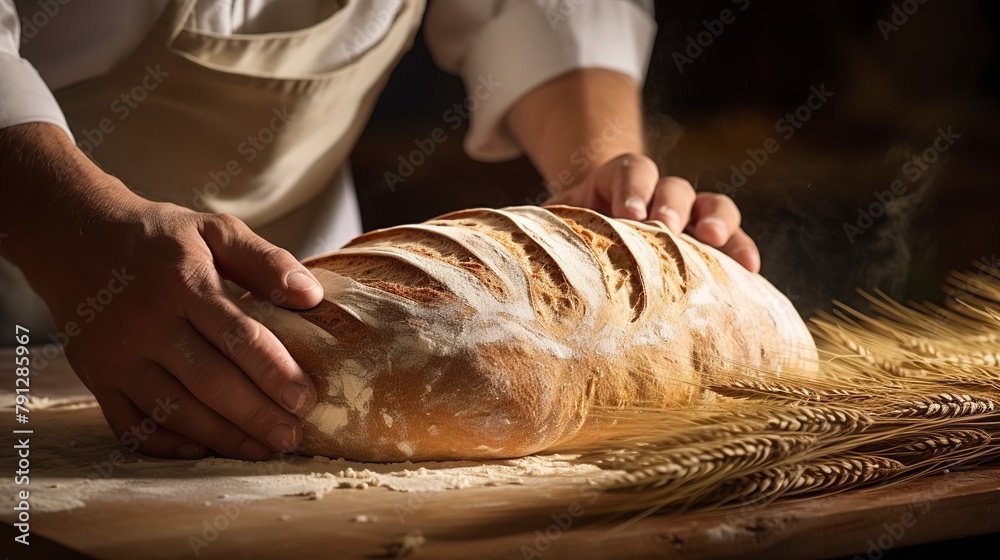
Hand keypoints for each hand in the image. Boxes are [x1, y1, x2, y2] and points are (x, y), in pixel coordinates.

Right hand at [0, 123, 326, 461]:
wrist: (73, 235)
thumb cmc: (160, 238)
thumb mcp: (215, 230)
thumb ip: (266, 261)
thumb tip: (311, 297)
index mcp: (182, 282)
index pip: (236, 336)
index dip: (273, 372)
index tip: (305, 399)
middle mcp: (145, 323)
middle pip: (208, 382)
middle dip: (256, 415)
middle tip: (292, 437)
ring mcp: (116, 356)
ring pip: (174, 410)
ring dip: (222, 437)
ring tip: (263, 449)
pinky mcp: (96, 378)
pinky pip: (132, 425)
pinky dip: (168, 445)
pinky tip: (205, 450)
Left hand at [545, 153, 760, 272]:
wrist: (597, 237)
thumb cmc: (571, 236)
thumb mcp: (554, 227)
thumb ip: (543, 232)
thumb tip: (498, 252)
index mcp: (616, 183)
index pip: (630, 170)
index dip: (631, 187)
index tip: (626, 213)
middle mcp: (657, 195)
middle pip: (674, 187)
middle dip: (671, 204)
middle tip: (664, 225)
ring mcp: (688, 218)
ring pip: (712, 206)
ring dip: (715, 222)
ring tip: (711, 241)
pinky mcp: (707, 244)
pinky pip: (731, 241)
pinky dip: (741, 250)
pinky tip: (749, 270)